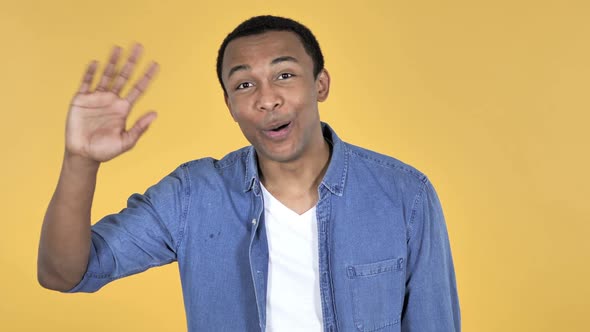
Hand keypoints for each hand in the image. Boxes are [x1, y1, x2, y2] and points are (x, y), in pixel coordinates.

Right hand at [66, 44, 158, 162]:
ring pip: (106, 75)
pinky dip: (91, 73)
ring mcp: (97, 98)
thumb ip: (139, 128)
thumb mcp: (126, 142)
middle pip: (123, 77)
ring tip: (118, 48)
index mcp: (123, 108)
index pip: (138, 88)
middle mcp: (112, 100)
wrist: (83, 154)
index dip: (147, 76)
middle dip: (131, 62)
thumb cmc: (105, 150)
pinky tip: (96, 63)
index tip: (155, 64)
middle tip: (139, 46)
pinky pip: (86, 83)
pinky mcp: (81, 100)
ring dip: (112, 62)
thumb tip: (155, 114)